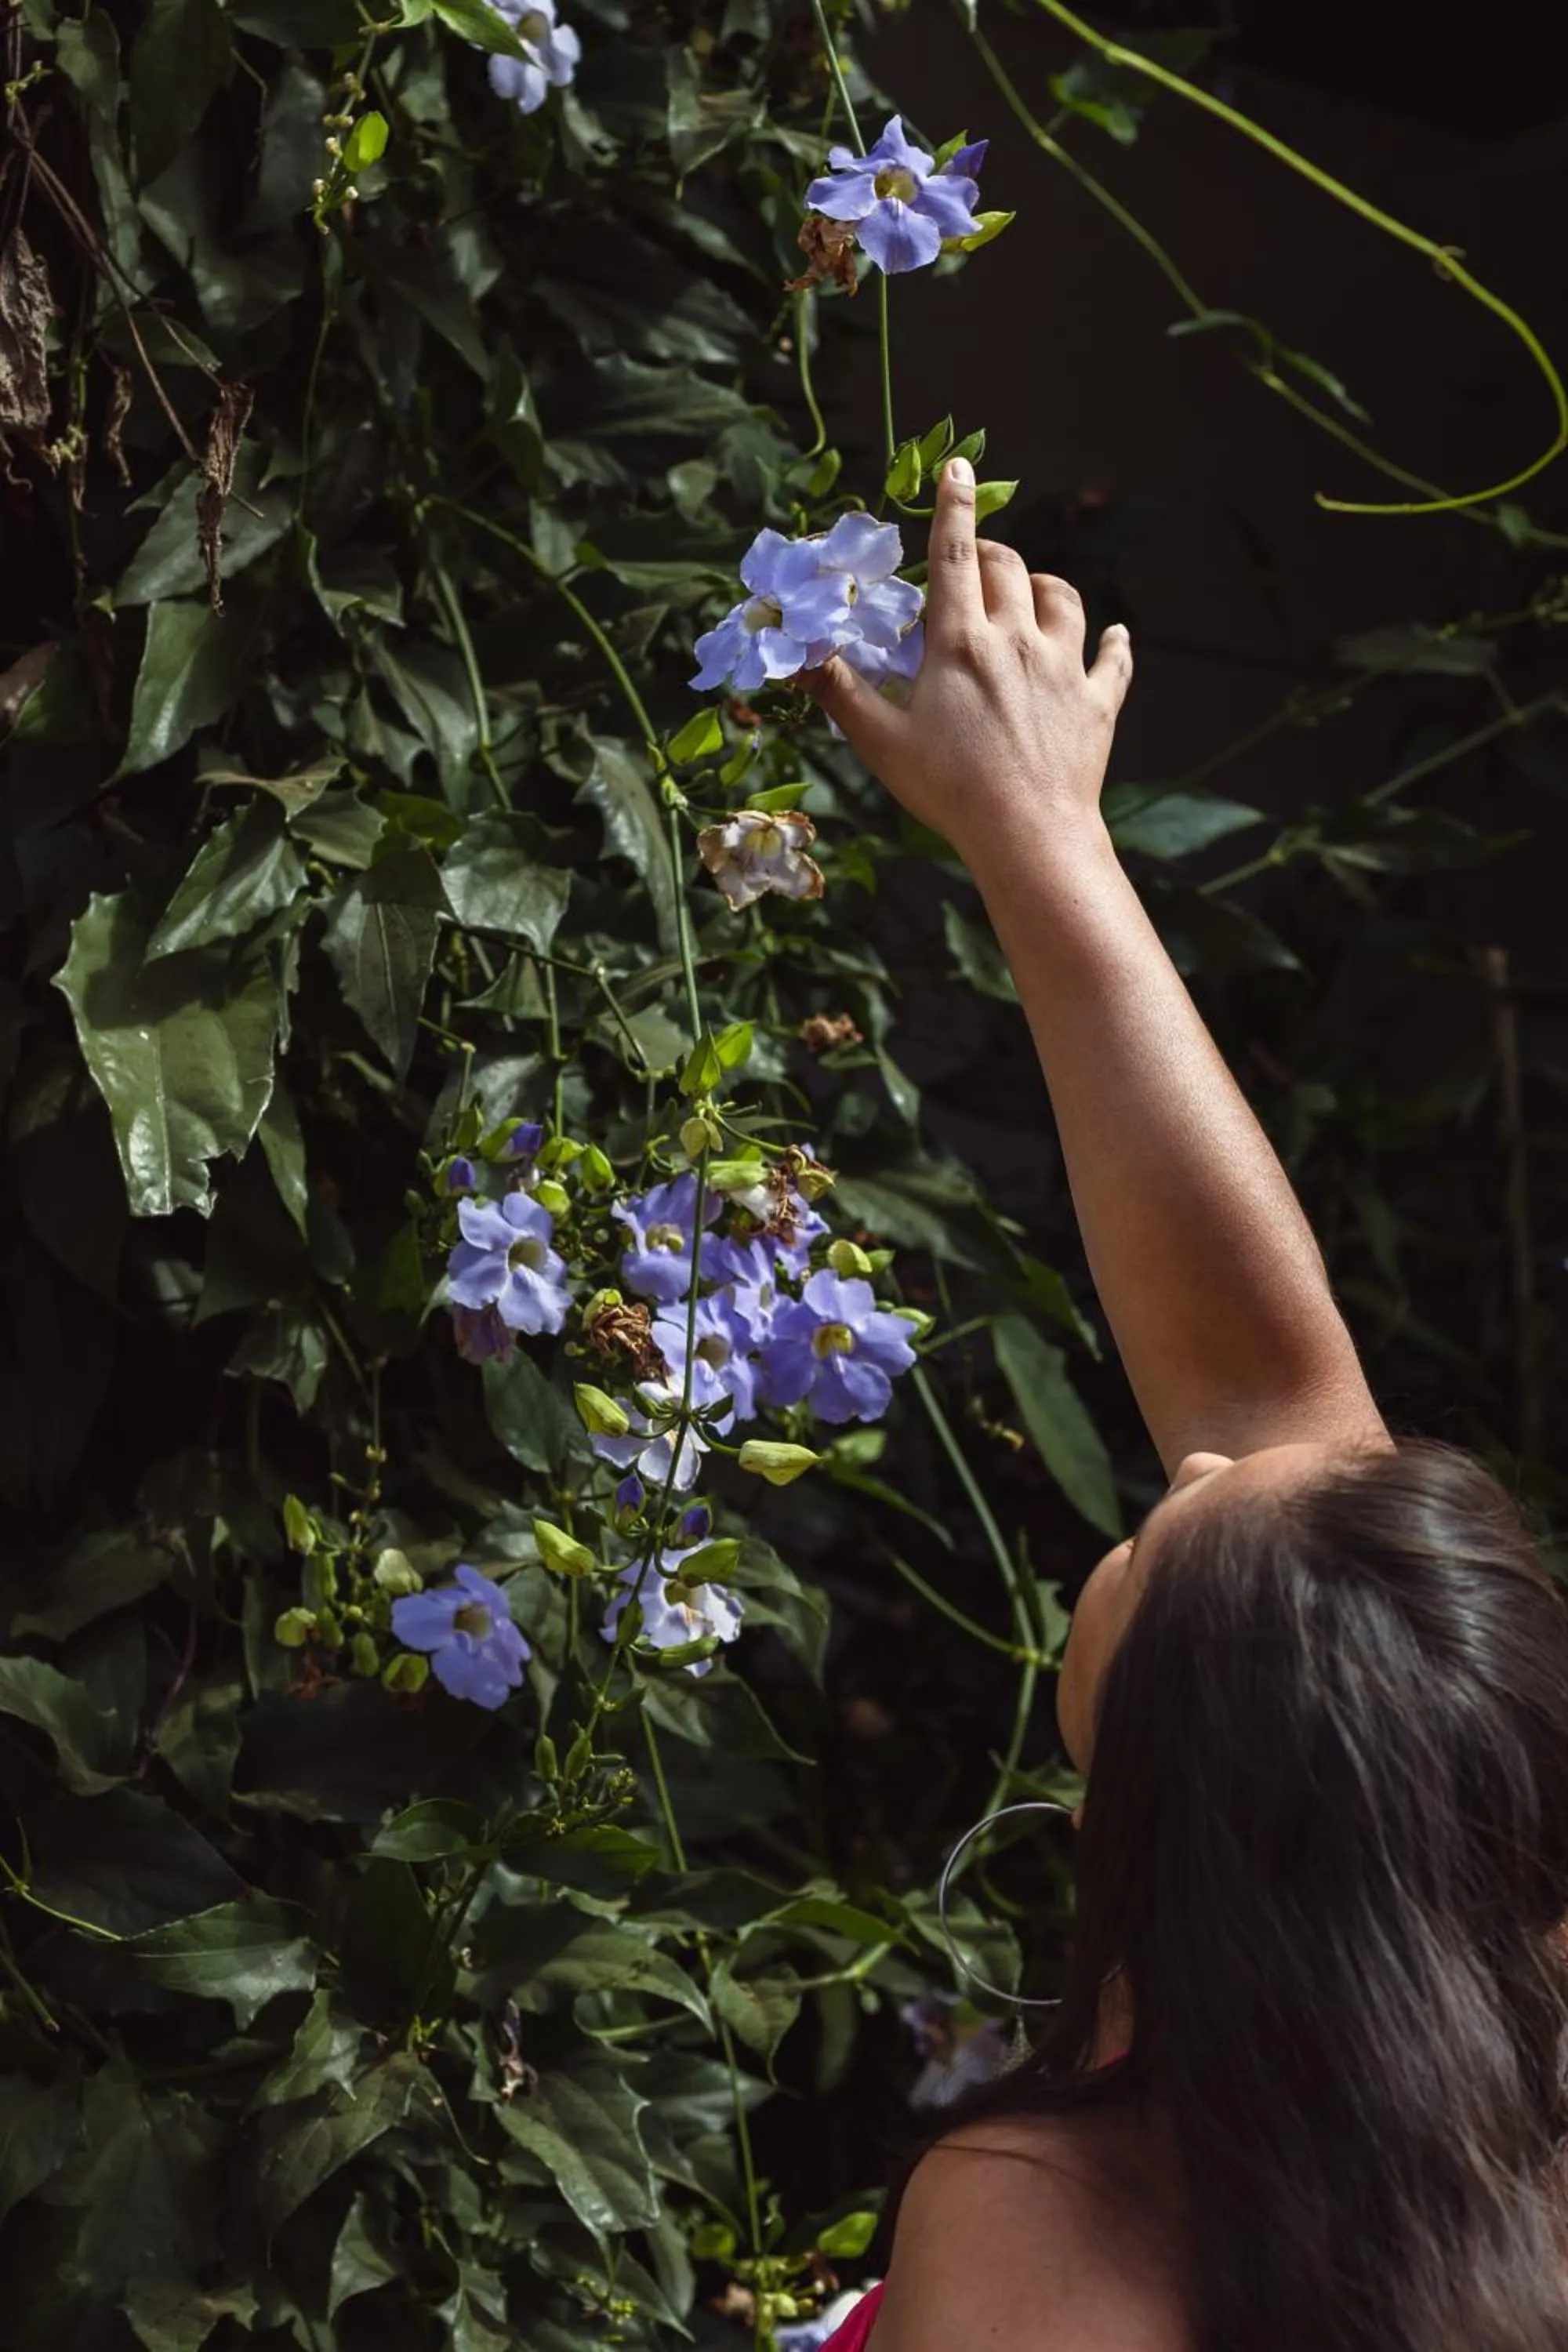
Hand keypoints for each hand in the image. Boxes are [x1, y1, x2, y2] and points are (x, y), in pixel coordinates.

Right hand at [805, 458, 1132, 867]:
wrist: (1028, 834)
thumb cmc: (949, 791)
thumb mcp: (881, 744)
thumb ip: (842, 693)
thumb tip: (801, 656)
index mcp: (960, 644)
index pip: (953, 556)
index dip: (952, 507)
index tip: (958, 468)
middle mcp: (1016, 640)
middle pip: (1008, 567)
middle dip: (989, 551)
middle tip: (973, 562)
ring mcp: (1062, 668)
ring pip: (1063, 597)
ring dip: (1044, 585)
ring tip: (1030, 591)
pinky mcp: (1097, 703)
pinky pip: (1113, 660)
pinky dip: (1114, 643)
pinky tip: (1115, 635)